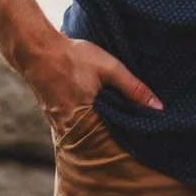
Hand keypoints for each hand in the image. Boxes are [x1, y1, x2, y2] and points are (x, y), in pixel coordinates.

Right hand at [16, 31, 161, 136]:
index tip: (143, 145)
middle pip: (97, 145)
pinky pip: (74, 131)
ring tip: (119, 135)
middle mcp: (68, 129)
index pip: (111, 143)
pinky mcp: (53, 119)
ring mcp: (58, 126)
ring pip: (85, 139)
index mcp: (83, 120)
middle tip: (134, 145)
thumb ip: (134, 89)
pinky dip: (86, 129)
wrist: (37, 50)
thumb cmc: (73, 57)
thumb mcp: (110, 69)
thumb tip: (158, 108)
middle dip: (114, 145)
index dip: (126, 144)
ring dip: (100, 137)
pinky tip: (97, 123)